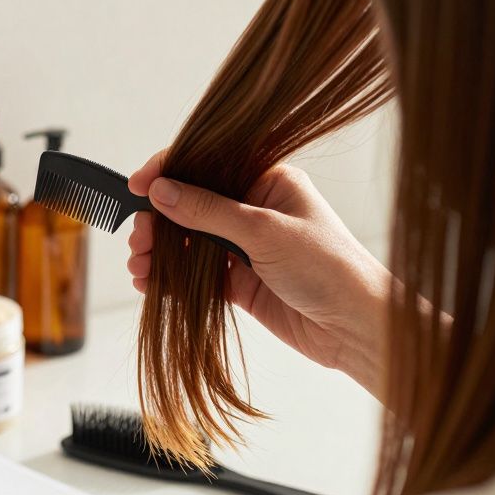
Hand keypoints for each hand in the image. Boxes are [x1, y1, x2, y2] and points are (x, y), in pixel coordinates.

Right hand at [127, 149, 389, 397]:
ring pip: (189, 242)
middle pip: (191, 205)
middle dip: (158, 221)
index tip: (137, 188)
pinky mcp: (240, 282)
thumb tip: (160, 191)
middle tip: (139, 240)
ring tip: (139, 267)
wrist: (357, 328)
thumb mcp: (263, 232)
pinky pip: (195, 276)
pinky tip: (151, 285)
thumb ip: (208, 212)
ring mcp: (246, 247)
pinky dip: (171, 280)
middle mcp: (254, 210)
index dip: (169, 172)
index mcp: (268, 181)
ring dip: (160, 252)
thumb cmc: (329, 268)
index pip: (208, 166)